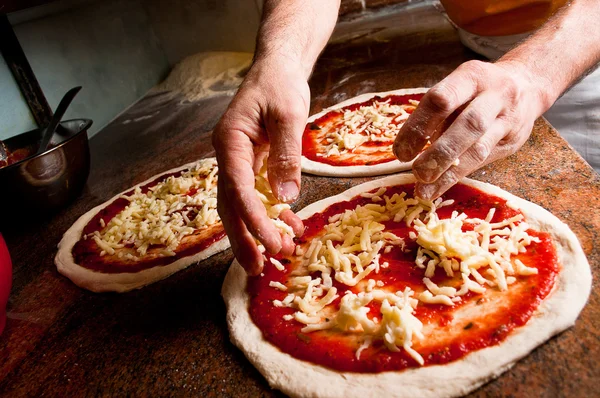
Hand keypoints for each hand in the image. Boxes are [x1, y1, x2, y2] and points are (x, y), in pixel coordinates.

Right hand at [212, 60, 306, 274]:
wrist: (277, 69)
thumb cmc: (280, 84)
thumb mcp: (289, 114)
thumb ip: (286, 154)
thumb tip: (285, 197)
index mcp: (230, 141)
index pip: (237, 187)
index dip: (252, 219)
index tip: (270, 244)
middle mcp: (228, 155)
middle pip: (230, 204)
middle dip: (243, 238)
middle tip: (257, 269)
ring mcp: (237, 161)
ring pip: (240, 205)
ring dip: (257, 231)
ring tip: (280, 254)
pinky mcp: (252, 165)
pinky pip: (256, 195)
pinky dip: (271, 214)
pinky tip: (289, 226)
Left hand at [393, 60, 547, 199]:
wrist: (528, 84)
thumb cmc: (478, 90)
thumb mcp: (459, 87)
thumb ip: (439, 112)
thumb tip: (410, 145)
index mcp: (471, 76)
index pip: (442, 99)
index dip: (419, 127)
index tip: (400, 151)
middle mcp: (494, 95)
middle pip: (467, 125)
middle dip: (439, 152)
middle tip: (416, 172)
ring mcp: (507, 118)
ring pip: (478, 148)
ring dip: (448, 172)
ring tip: (424, 187)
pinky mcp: (512, 140)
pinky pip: (484, 161)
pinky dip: (457, 175)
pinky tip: (438, 188)